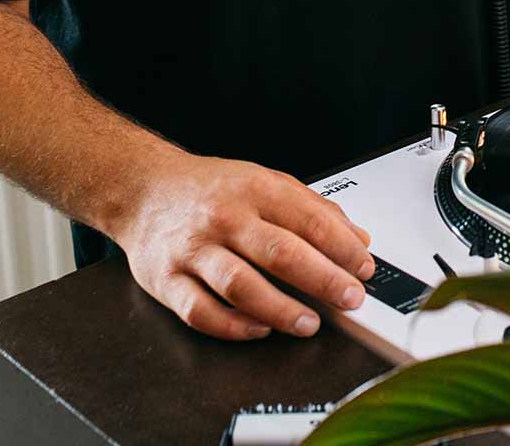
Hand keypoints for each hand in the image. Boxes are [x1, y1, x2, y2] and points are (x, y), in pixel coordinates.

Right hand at [114, 153, 374, 341]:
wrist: (145, 188)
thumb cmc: (210, 189)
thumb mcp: (265, 181)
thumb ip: (312, 208)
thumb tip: (357, 237)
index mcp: (253, 188)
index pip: (307, 218)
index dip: (342, 246)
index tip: (364, 267)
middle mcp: (224, 217)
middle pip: (280, 252)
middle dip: (323, 279)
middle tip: (351, 298)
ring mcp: (194, 249)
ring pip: (240, 285)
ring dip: (281, 309)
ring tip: (310, 323)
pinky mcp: (167, 280)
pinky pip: (202, 311)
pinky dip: (234, 326)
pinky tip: (260, 329)